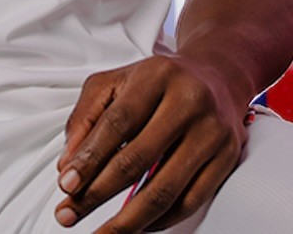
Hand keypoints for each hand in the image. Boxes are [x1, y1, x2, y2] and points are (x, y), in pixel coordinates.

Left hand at [55, 53, 247, 231]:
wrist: (217, 74)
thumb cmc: (160, 81)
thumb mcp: (117, 81)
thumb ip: (86, 116)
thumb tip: (69, 165)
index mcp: (157, 75)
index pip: (118, 122)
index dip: (90, 158)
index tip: (66, 185)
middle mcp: (189, 101)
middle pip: (138, 159)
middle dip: (97, 194)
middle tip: (70, 213)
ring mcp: (211, 131)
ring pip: (164, 189)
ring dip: (126, 221)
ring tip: (101, 233)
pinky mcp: (226, 157)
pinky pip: (190, 202)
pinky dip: (159, 222)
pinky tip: (136, 226)